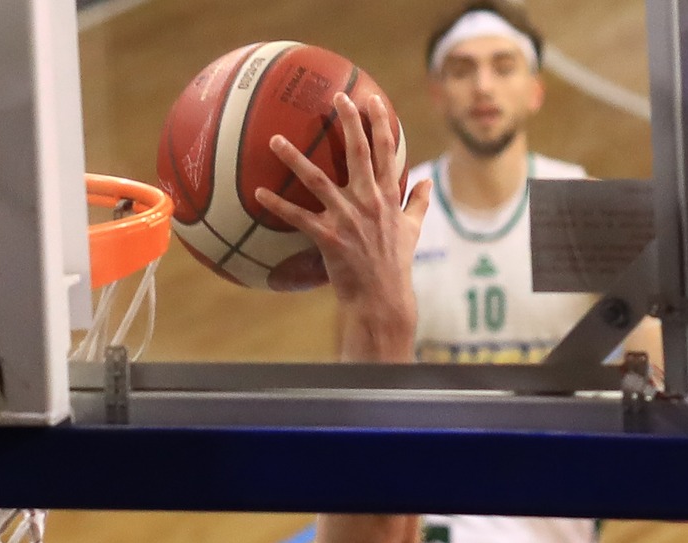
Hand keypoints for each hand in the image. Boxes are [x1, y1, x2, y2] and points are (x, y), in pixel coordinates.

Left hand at [254, 92, 429, 357]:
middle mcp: (369, 200)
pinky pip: (297, 217)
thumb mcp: (413, 231)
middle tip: (336, 96)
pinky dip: (277, 205)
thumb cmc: (395, 266)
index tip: (370, 99)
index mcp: (389, 195)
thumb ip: (419, 203)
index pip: (387, 150)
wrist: (382, 300)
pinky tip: (258, 192)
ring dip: (293, 158)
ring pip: (316, 179)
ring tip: (274, 139)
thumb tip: (428, 182)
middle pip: (357, 151)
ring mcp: (348, 218)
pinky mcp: (329, 237)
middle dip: (347, 121)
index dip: (379, 122)